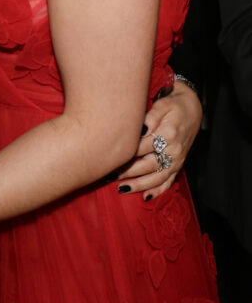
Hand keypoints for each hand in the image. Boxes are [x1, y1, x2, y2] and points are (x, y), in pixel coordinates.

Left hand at [116, 79, 201, 198]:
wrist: (193, 109)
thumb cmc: (174, 105)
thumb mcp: (163, 104)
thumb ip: (151, 117)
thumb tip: (140, 129)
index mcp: (168, 134)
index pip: (143, 147)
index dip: (127, 152)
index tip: (110, 156)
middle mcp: (174, 150)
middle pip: (148, 165)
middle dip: (128, 172)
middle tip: (109, 175)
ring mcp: (177, 159)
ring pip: (158, 177)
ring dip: (140, 185)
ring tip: (122, 188)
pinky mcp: (179, 164)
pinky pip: (169, 181)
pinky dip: (158, 191)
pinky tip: (146, 197)